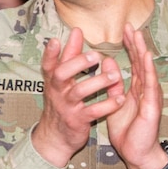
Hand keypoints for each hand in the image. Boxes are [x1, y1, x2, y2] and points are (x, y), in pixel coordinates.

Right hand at [29, 28, 126, 167]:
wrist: (55, 137)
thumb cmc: (62, 103)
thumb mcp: (61, 81)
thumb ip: (69, 56)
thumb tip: (76, 31)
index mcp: (53, 80)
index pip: (48, 64)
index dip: (50, 53)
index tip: (55, 40)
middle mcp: (57, 92)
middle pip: (62, 74)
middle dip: (78, 63)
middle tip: (96, 55)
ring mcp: (66, 107)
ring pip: (79, 92)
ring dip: (98, 83)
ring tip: (115, 77)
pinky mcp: (77, 121)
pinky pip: (93, 112)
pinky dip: (107, 105)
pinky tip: (120, 99)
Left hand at [104, 23, 165, 168]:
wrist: (137, 154)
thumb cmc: (128, 131)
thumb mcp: (115, 104)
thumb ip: (113, 85)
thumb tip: (109, 63)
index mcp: (137, 89)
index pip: (134, 63)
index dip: (130, 46)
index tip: (124, 29)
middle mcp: (146, 89)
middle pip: (141, 62)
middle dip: (136, 43)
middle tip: (130, 25)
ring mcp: (150, 97)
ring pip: (146, 69)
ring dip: (142, 51)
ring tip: (138, 35)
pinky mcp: (151, 106)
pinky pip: (149, 86)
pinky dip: (148, 70)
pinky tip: (146, 57)